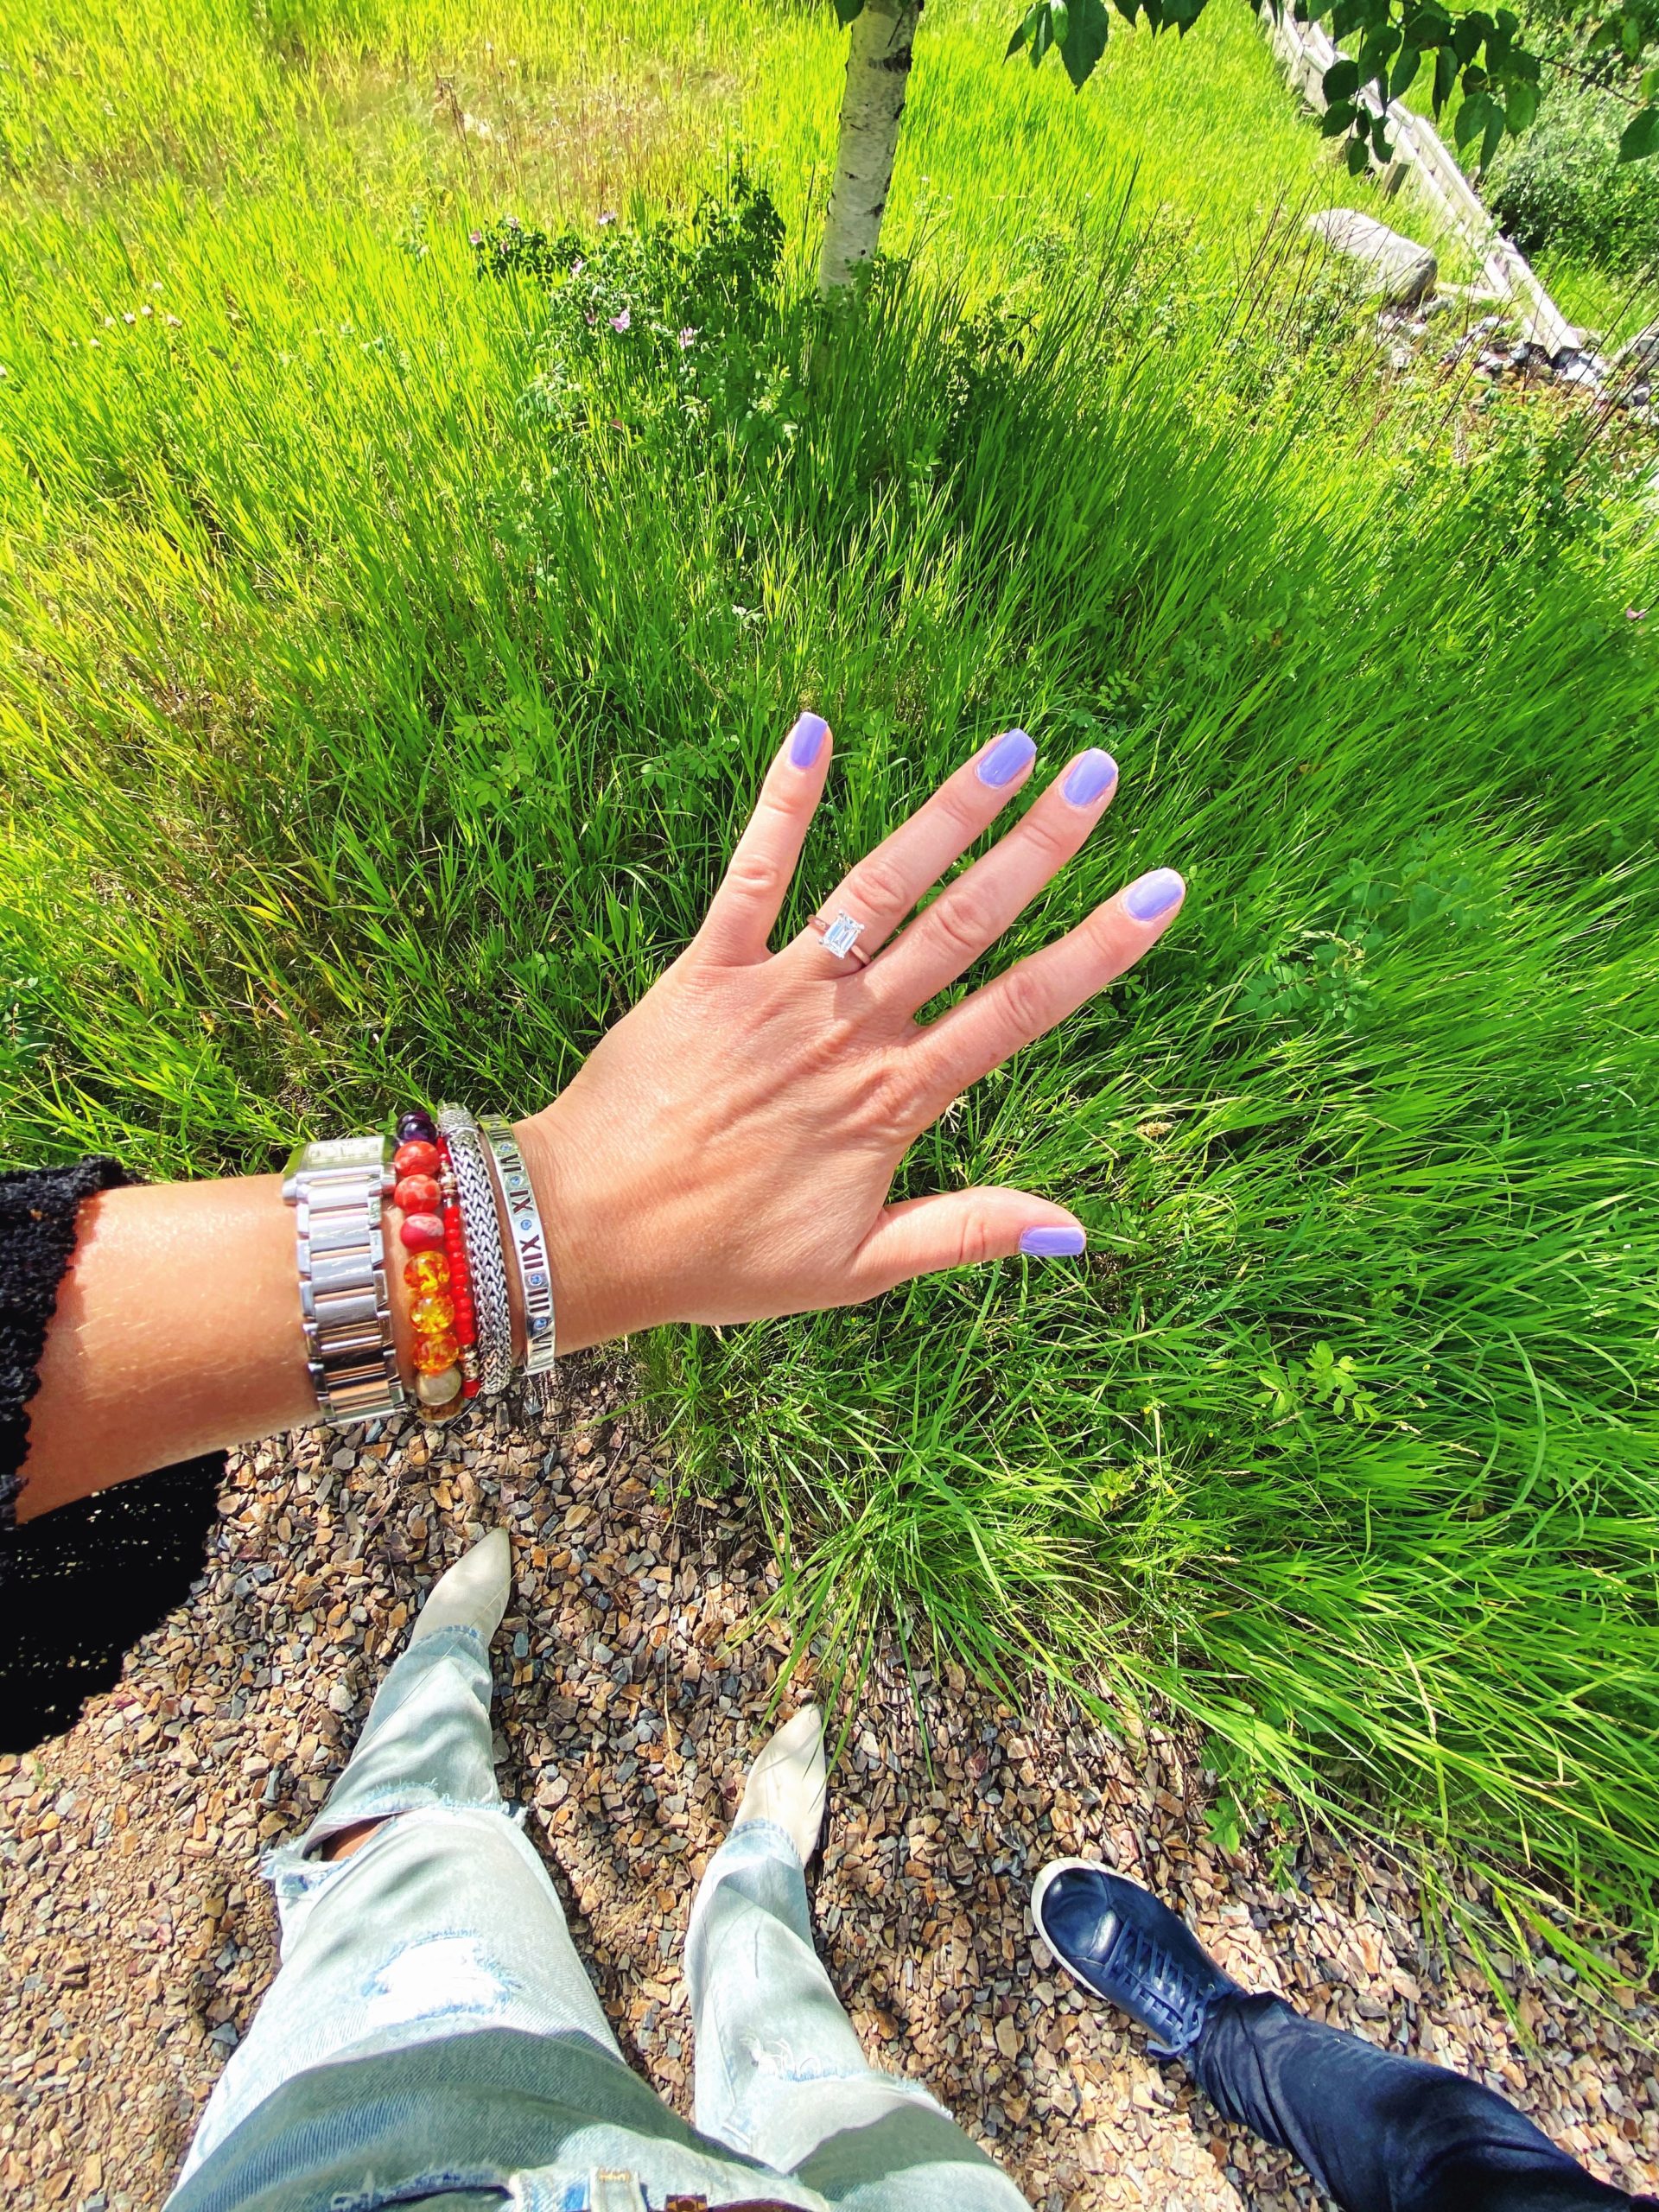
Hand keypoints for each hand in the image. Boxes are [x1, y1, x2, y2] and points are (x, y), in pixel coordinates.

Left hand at [517, 712, 1184, 1350]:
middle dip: (1039, 846)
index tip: (1160, 889)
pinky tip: (815, 731)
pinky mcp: (705, 969)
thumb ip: (965, 1231)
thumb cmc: (720, 1262)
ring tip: (1009, 748)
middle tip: (1101, 772)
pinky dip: (782, 804)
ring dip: (945, 812)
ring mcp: (778, 991)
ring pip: (878, 886)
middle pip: (964, 925)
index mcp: (893, 1100)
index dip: (1097, 949)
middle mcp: (848, 1031)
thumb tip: (1076, 1227)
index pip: (1019, 1010)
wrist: (586, 1237)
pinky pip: (751, 875)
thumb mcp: (855, 1269)